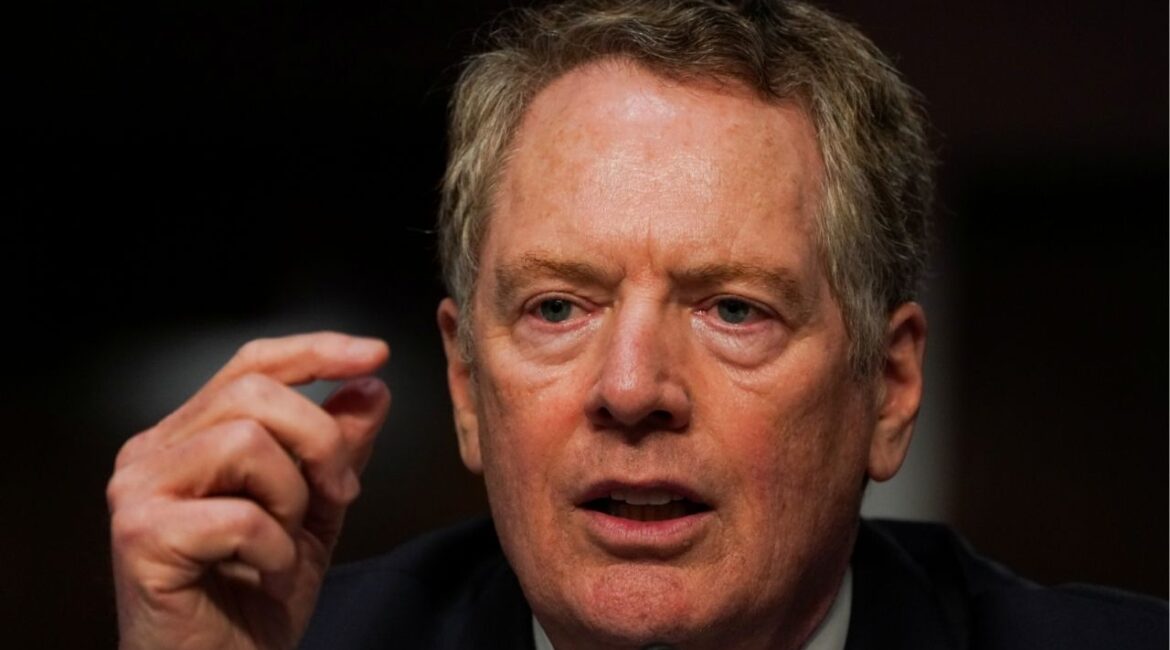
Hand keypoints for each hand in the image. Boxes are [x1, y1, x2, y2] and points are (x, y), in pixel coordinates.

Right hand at [107, 332, 391, 649]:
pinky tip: (268, 579)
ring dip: (293, 500)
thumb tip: (371, 386)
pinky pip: (239, 515)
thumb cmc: (256, 600)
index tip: (378, 354)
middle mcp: (152, 453)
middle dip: (321, 439)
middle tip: (342, 495)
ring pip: (246, 441)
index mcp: (188, 437)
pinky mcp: (139, 537)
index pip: (251, 364)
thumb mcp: (315, 513)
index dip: (316, 351)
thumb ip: (338, 450)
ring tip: (286, 546)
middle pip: (255, 392)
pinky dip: (276, 551)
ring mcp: (137, 492)